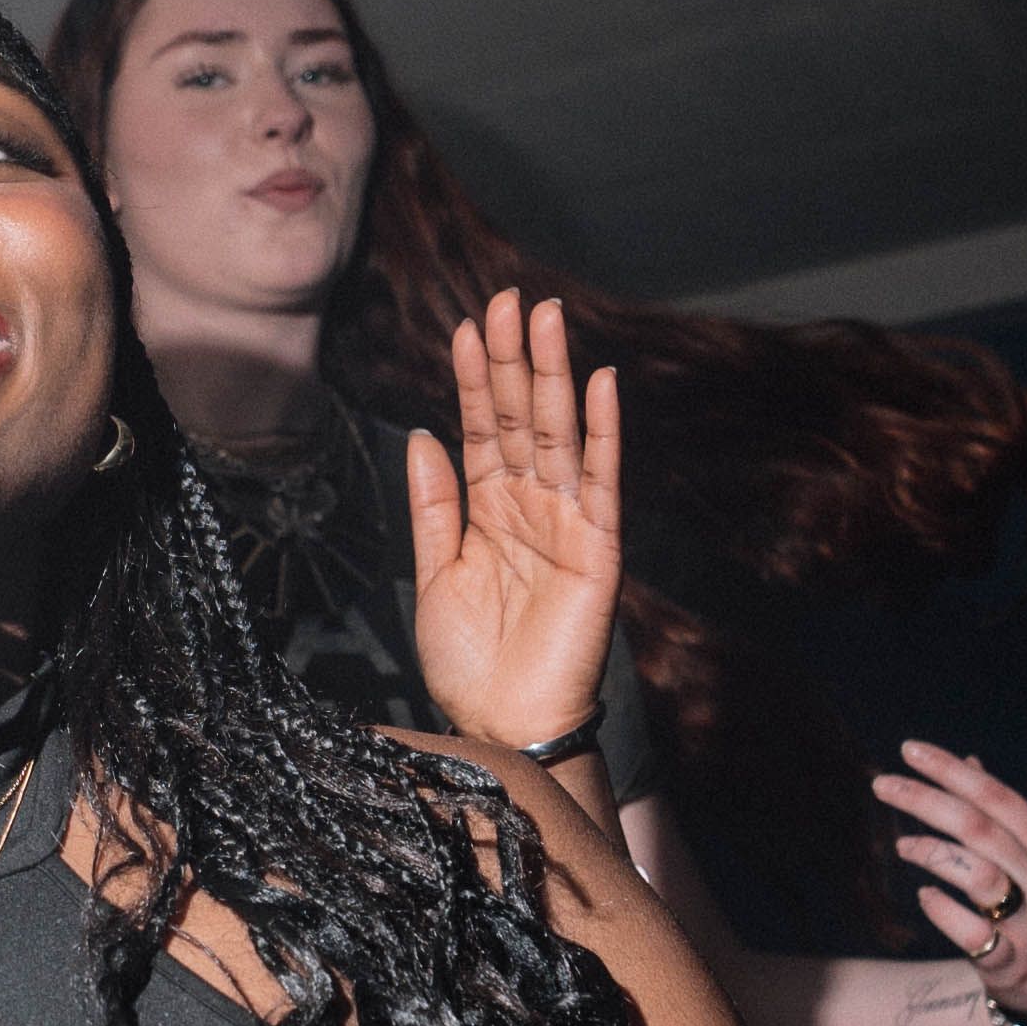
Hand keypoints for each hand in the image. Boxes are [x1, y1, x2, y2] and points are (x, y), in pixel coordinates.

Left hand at [406, 293, 622, 767]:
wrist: (499, 725)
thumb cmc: (468, 662)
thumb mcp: (433, 575)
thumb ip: (433, 505)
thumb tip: (423, 433)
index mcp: (488, 511)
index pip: (482, 429)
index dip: (475, 379)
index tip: (466, 325)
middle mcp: (530, 506)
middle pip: (521, 418)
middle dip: (513, 359)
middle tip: (507, 299)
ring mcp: (568, 523)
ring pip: (559, 435)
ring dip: (553, 376)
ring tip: (545, 318)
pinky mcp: (599, 550)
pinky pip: (602, 482)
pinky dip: (604, 435)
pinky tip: (601, 385)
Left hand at [871, 741, 1026, 1025]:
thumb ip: (1008, 819)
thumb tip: (970, 766)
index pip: (999, 798)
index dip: (952, 772)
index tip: (910, 750)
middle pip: (979, 828)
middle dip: (925, 800)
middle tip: (883, 785)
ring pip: (974, 873)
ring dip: (930, 851)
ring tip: (901, 845)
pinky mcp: (1012, 965)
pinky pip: (969, 931)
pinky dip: (941, 908)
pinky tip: (926, 896)